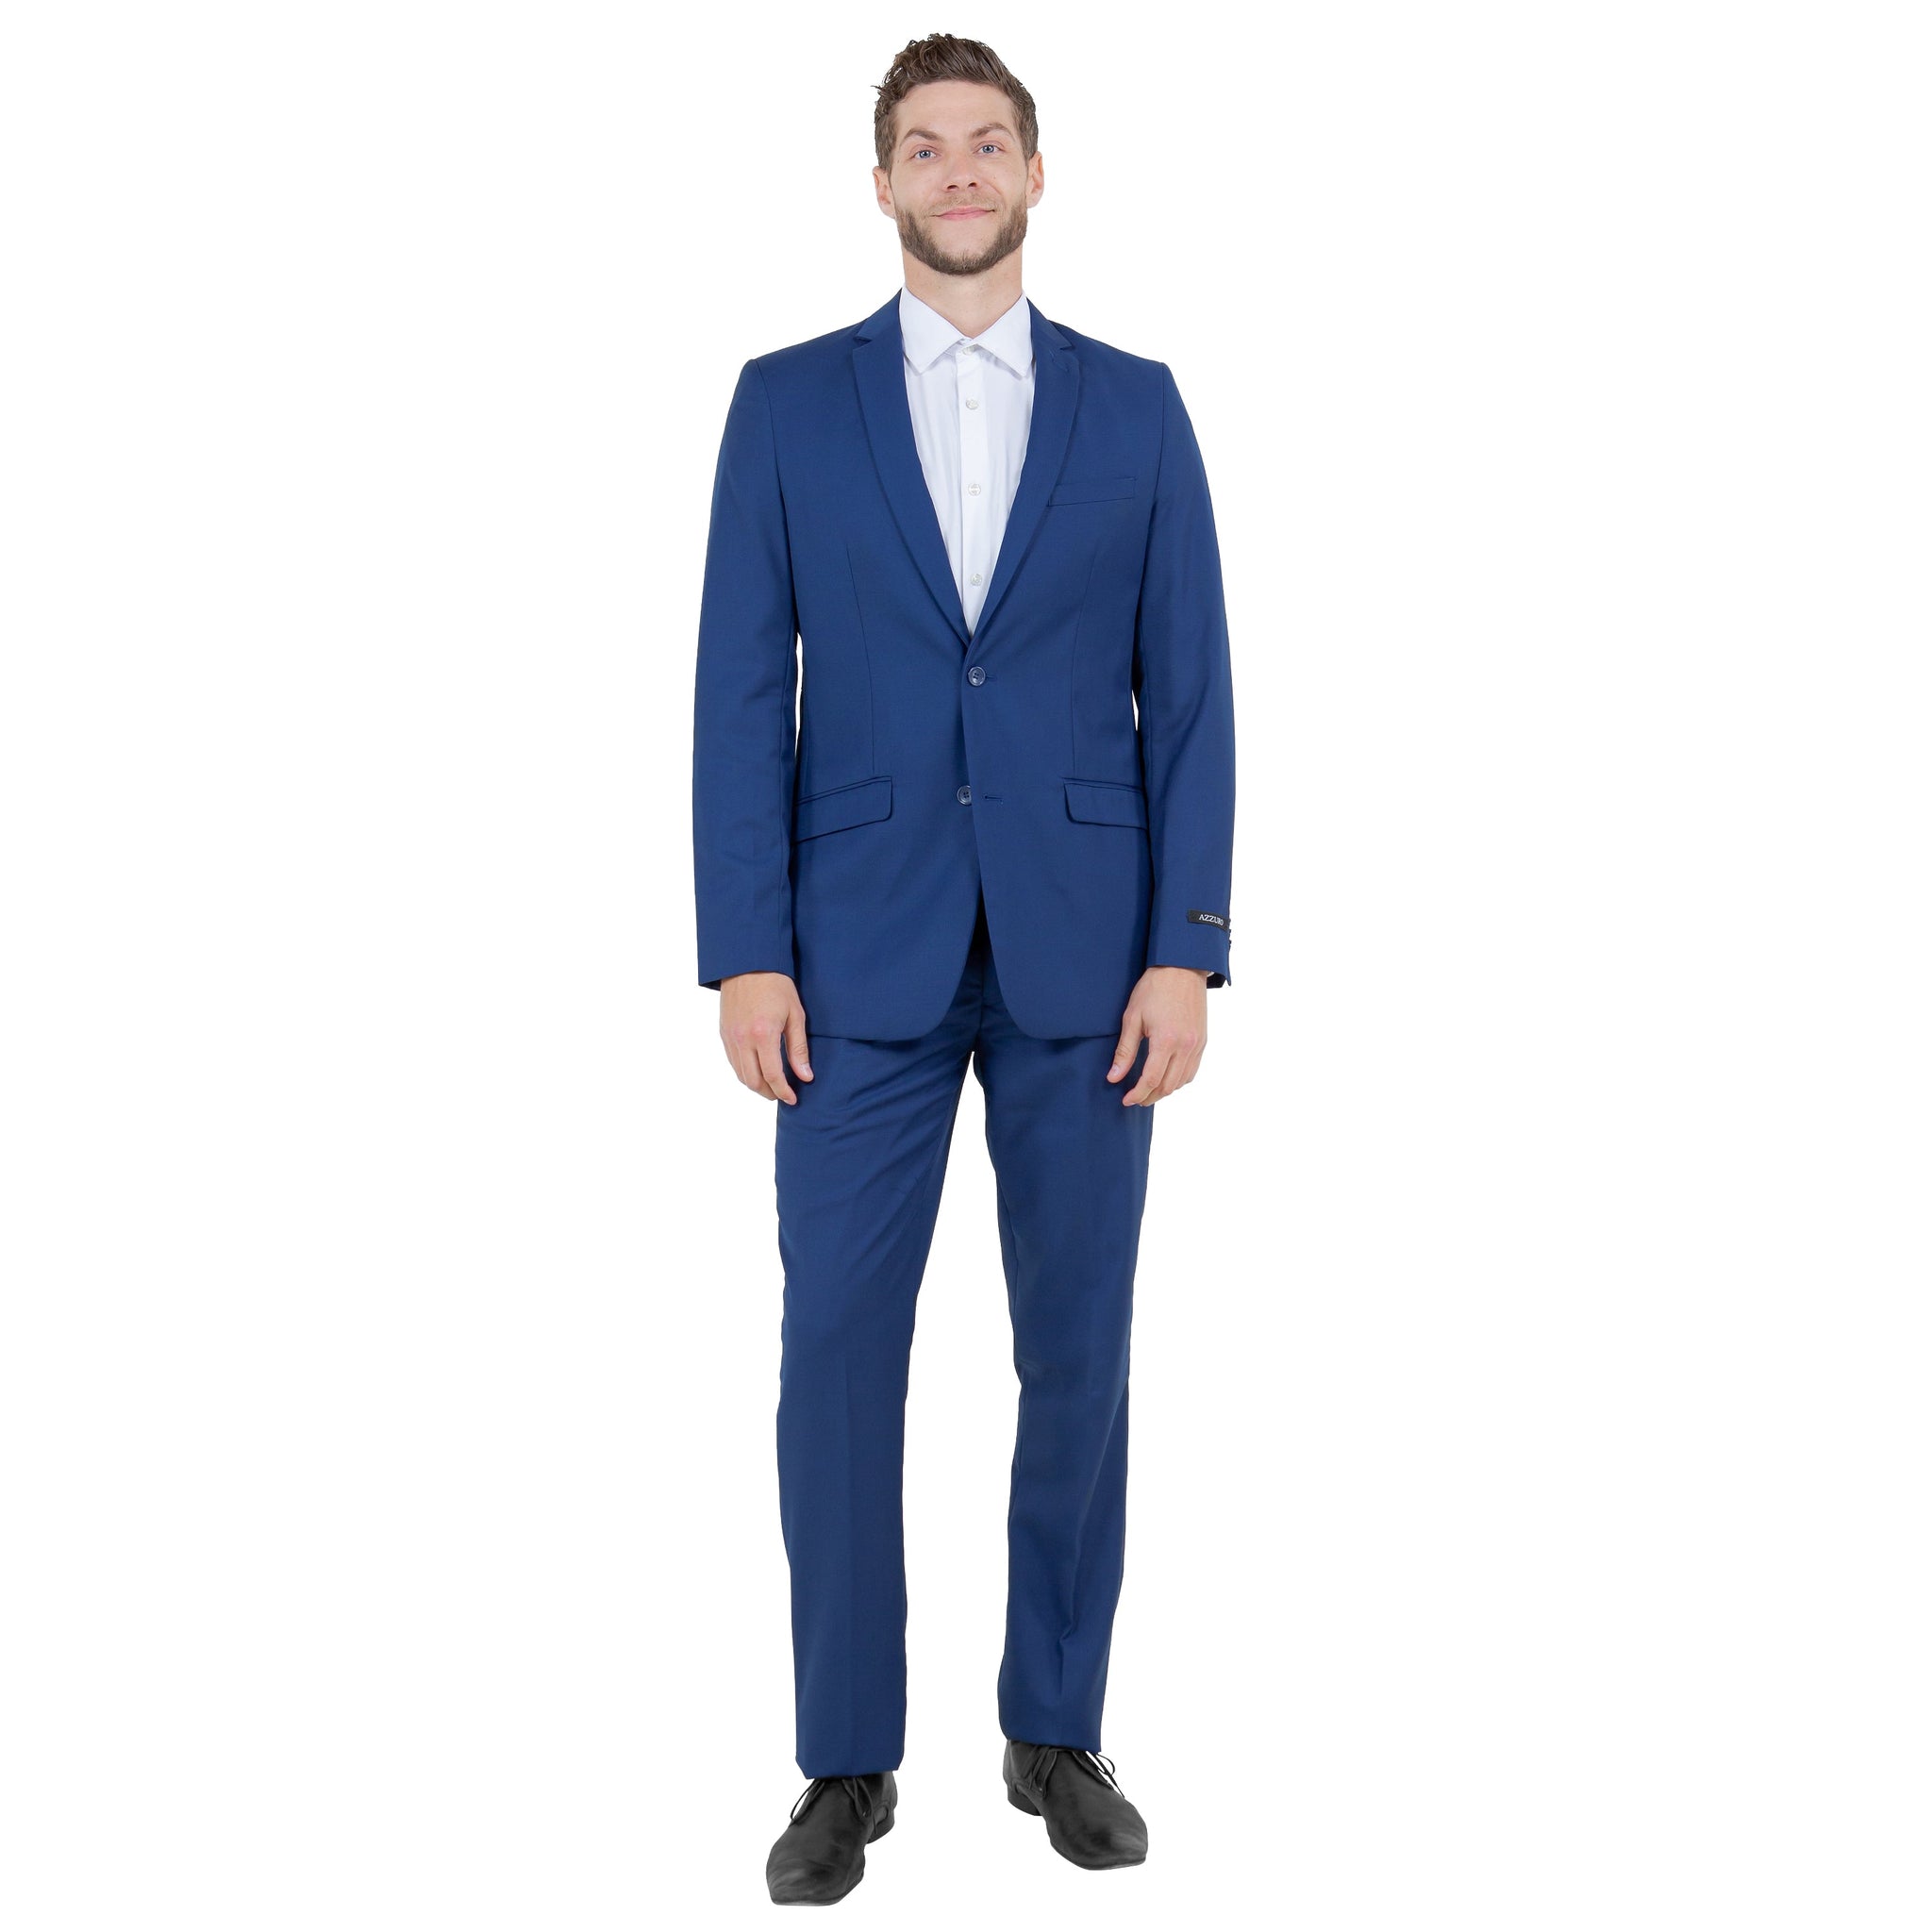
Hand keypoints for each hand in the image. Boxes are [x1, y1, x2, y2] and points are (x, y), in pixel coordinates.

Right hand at [719, 971, 812, 1102]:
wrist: (748, 964)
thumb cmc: (776, 986)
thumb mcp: (795, 1015)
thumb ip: (798, 1049)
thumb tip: (805, 1076)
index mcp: (763, 1034)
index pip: (773, 1076)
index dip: (784, 1092)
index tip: (793, 1099)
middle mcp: (742, 1039)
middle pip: (753, 1081)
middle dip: (769, 1093)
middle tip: (783, 1095)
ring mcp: (730, 1037)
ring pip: (740, 1075)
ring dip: (756, 1085)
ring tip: (771, 1086)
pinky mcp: (723, 1033)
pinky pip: (733, 1062)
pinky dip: (745, 1072)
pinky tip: (757, 1070)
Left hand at [1107, 965, 1210, 1105]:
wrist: (1182, 968)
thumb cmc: (1154, 989)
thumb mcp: (1132, 1017)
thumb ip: (1124, 1051)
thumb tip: (1114, 1077)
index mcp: (1166, 1041)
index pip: (1151, 1080)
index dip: (1137, 1094)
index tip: (1126, 1100)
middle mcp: (1185, 1046)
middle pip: (1168, 1086)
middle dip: (1150, 1096)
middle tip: (1135, 1098)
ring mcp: (1197, 1045)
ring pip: (1182, 1081)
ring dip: (1165, 1090)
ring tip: (1149, 1090)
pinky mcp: (1202, 1041)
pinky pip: (1192, 1070)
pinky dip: (1179, 1080)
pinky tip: (1166, 1077)